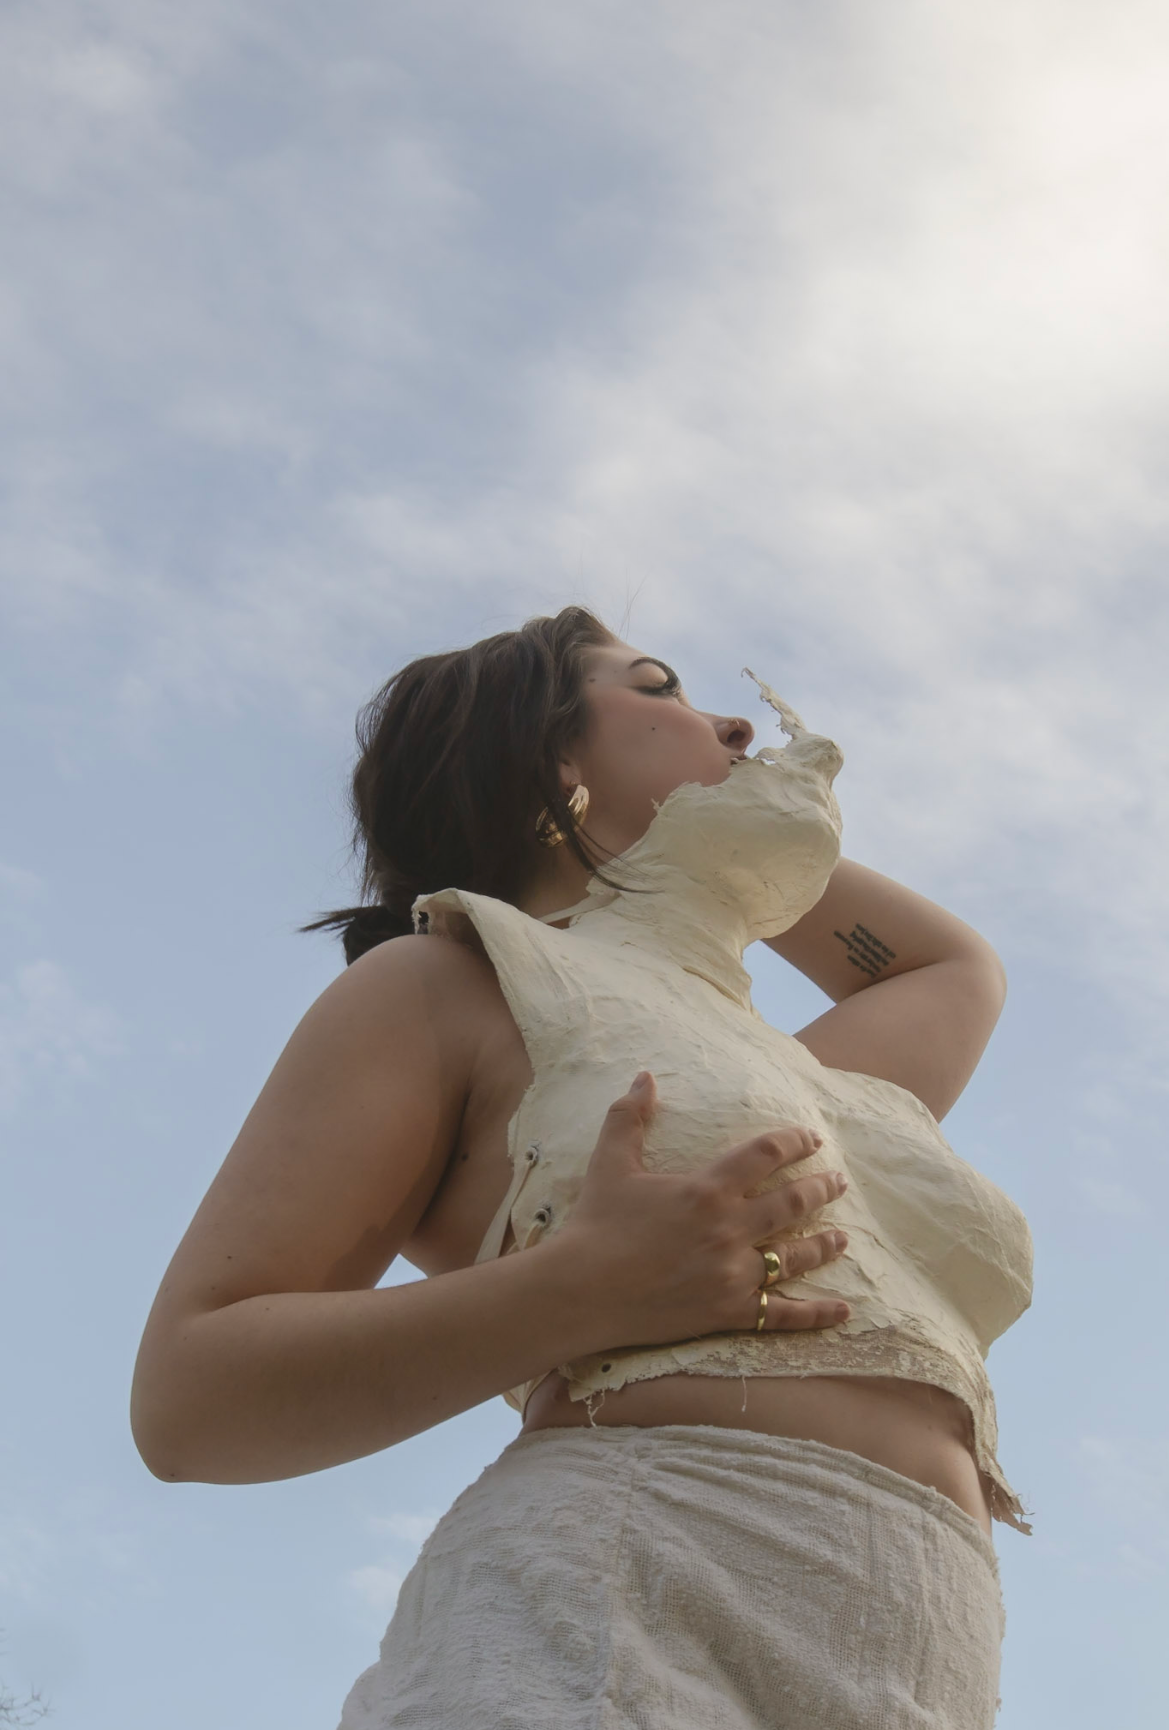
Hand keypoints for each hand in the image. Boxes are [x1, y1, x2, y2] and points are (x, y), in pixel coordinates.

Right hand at [555, 1070, 850, 1351]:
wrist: (582, 1291)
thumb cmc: (595, 1224)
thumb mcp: (610, 1162)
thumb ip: (630, 1116)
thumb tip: (644, 1076)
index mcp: (707, 1188)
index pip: (766, 1155)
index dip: (794, 1142)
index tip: (812, 1138)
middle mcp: (730, 1229)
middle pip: (792, 1204)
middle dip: (821, 1189)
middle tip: (839, 1181)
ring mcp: (733, 1274)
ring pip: (794, 1257)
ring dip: (824, 1245)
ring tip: (844, 1238)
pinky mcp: (728, 1312)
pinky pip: (782, 1315)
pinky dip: (816, 1314)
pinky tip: (843, 1311)